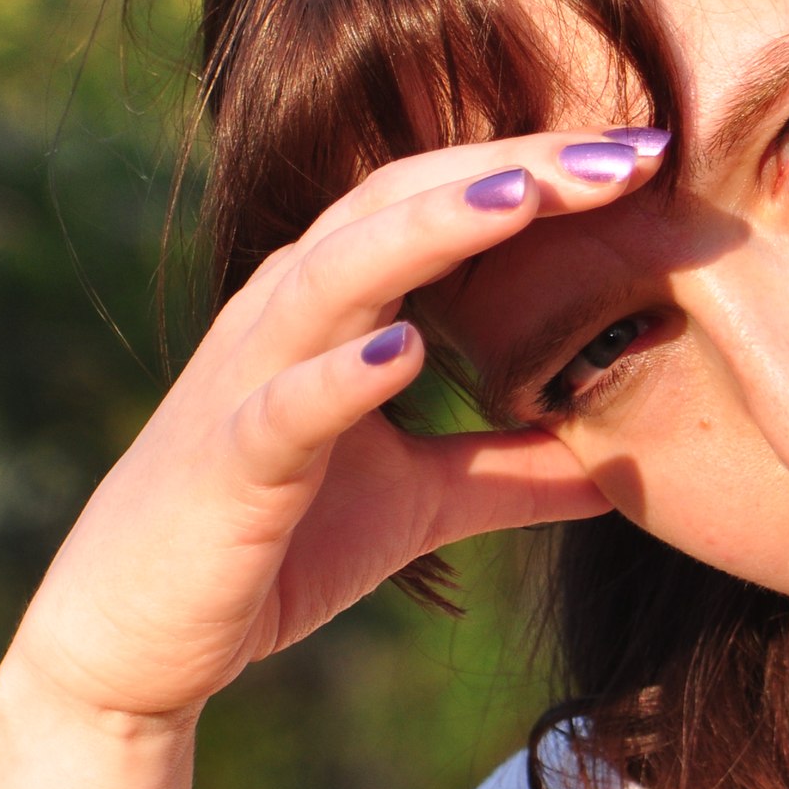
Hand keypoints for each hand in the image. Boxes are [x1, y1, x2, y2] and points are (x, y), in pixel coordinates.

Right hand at [0, 132, 659, 725]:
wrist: (136, 638)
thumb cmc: (274, 547)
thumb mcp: (422, 501)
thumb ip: (514, 470)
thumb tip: (627, 464)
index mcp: (335, 301)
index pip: (444, 200)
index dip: (544, 170)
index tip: (652, 153)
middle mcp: (288, 311)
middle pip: (401, 202)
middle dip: (515, 170)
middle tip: (630, 151)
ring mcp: (251, 379)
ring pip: (337, 273)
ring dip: (429, 229)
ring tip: (523, 196)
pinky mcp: (227, 463)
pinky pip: (284, 406)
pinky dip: (341, 373)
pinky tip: (402, 349)